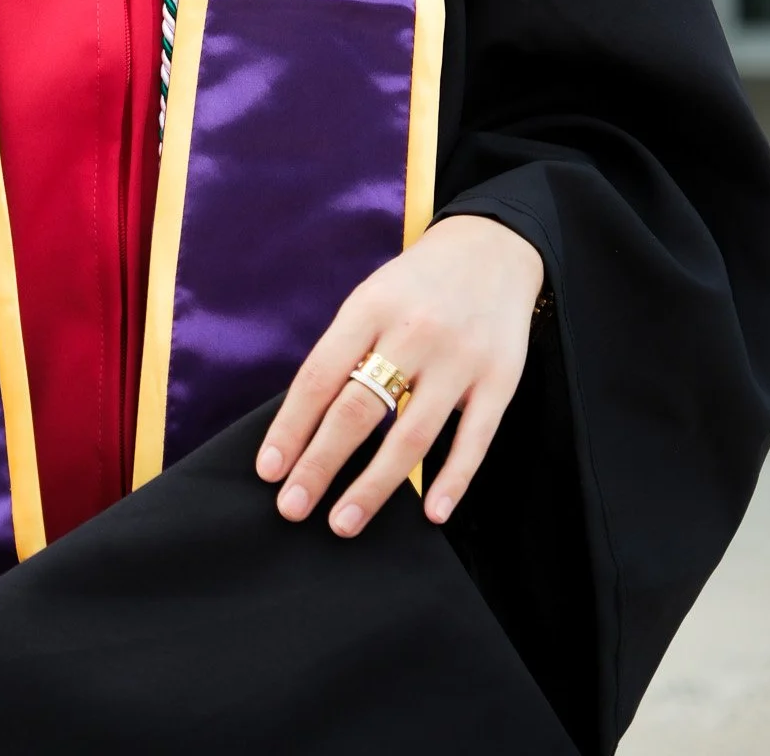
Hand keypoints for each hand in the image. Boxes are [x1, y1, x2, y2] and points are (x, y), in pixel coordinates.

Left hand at [254, 214, 545, 534]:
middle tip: (292, 508)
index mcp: (370, 308)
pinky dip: (453, 480)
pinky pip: (474, 440)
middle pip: (358, 410)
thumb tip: (305, 422)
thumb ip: (344, 350)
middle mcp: (413, 332)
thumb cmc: (416, 283)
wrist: (493, 248)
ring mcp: (459, 359)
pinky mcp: (499, 380)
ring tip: (343, 522)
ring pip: (411, 435)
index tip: (269, 469)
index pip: (320, 376)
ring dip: (375, 486)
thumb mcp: (370, 297)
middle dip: (320, 464)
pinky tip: (432, 513)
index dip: (291, 426)